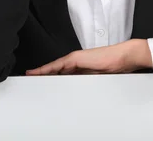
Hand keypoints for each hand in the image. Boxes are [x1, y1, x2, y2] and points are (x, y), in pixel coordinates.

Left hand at [25, 39, 151, 75]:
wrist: (122, 58)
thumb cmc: (114, 68)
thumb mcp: (97, 80)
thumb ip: (85, 83)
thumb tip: (76, 95)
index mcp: (80, 68)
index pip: (61, 74)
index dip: (49, 78)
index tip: (39, 83)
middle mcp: (75, 63)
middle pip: (55, 71)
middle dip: (43, 77)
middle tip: (31, 83)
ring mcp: (74, 59)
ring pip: (53, 68)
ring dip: (41, 73)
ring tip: (30, 78)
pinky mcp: (74, 58)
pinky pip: (56, 65)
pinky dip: (46, 69)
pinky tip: (37, 73)